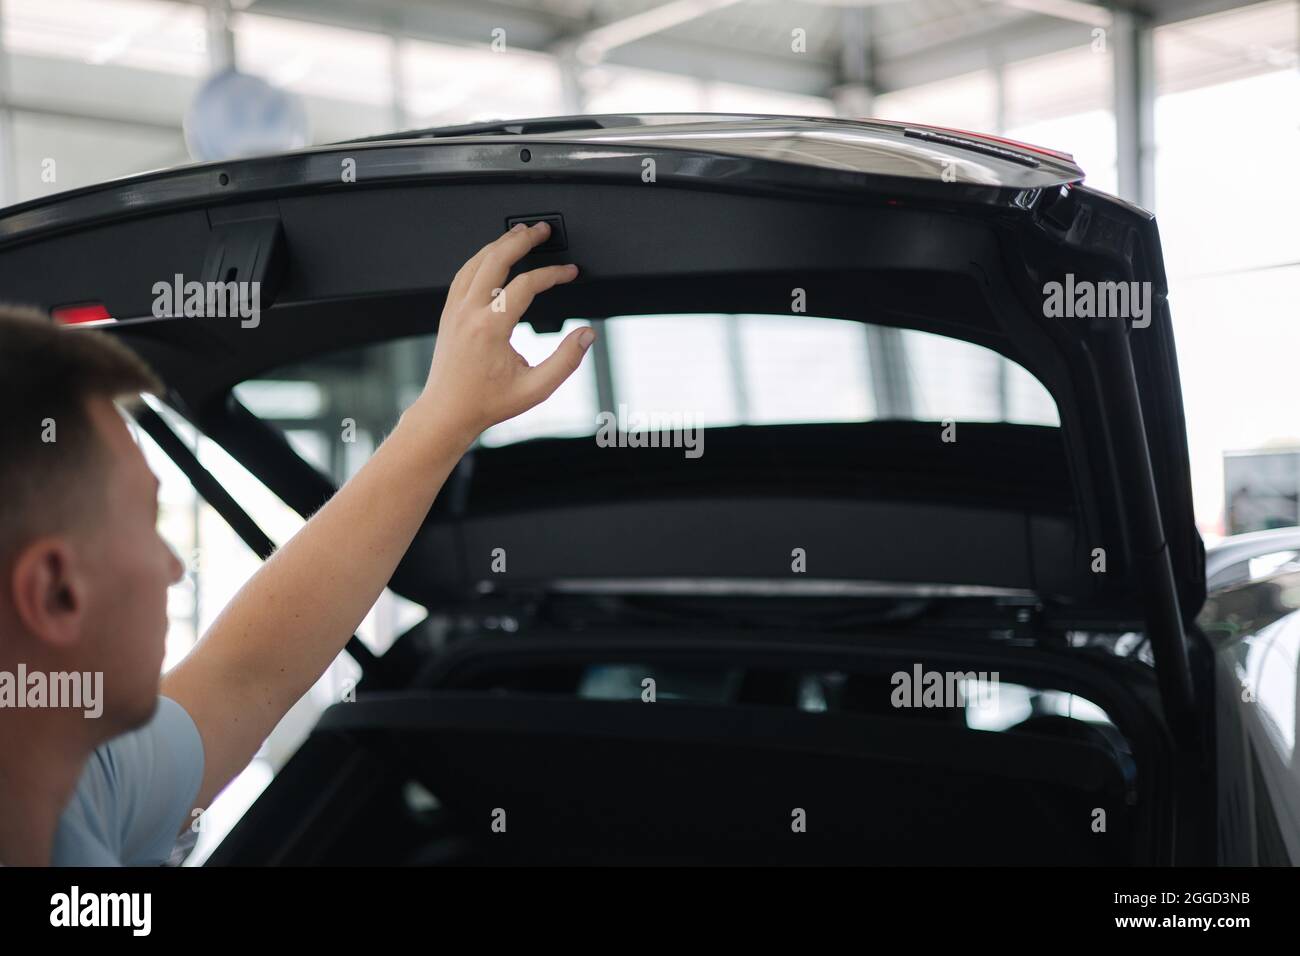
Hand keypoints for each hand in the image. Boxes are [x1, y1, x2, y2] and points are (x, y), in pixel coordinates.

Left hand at [416, 221, 592, 447]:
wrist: (446, 412)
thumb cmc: (487, 403)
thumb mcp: (536, 388)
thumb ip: (566, 361)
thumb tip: (587, 335)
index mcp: (490, 328)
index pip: (526, 285)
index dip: (552, 274)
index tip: (570, 272)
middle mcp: (468, 313)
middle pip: (495, 258)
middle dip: (522, 239)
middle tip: (543, 230)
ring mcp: (454, 310)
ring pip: (475, 261)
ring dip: (499, 243)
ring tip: (520, 233)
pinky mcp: (448, 313)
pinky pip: (463, 274)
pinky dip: (481, 258)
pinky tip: (493, 255)